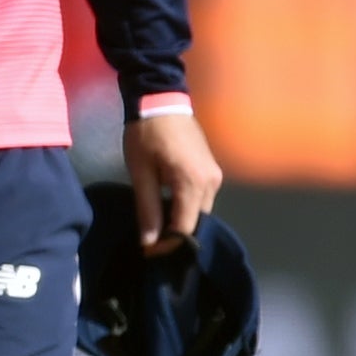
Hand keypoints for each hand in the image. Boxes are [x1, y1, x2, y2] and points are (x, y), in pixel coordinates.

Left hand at [122, 113, 223, 252]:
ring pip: (201, 211)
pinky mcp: (212, 171)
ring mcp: (215, 176)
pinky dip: (187, 207)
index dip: (170, 245)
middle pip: (197, 221)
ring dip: (183, 221)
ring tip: (160, 232)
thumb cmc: (146, 134)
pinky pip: (202, 198)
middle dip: (178, 236)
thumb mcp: (140, 171)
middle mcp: (212, 183)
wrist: (161, 100)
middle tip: (154, 246)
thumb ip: (147, 208)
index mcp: (193, 183)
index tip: (151, 255)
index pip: (186, 228)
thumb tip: (149, 242)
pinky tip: (169, 211)